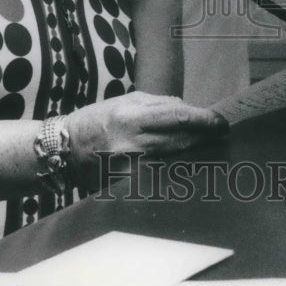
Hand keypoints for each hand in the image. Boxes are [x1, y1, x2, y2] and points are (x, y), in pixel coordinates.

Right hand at [67, 91, 227, 165]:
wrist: (63, 148)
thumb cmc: (95, 120)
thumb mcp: (124, 102)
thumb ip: (156, 104)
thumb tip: (185, 108)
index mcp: (132, 115)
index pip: (178, 117)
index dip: (204, 120)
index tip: (221, 122)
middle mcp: (132, 140)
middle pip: (180, 140)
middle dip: (204, 137)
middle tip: (221, 134)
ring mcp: (129, 165)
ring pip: (173, 158)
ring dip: (193, 152)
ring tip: (209, 147)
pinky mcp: (126, 182)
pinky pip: (157, 174)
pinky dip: (173, 168)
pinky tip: (185, 166)